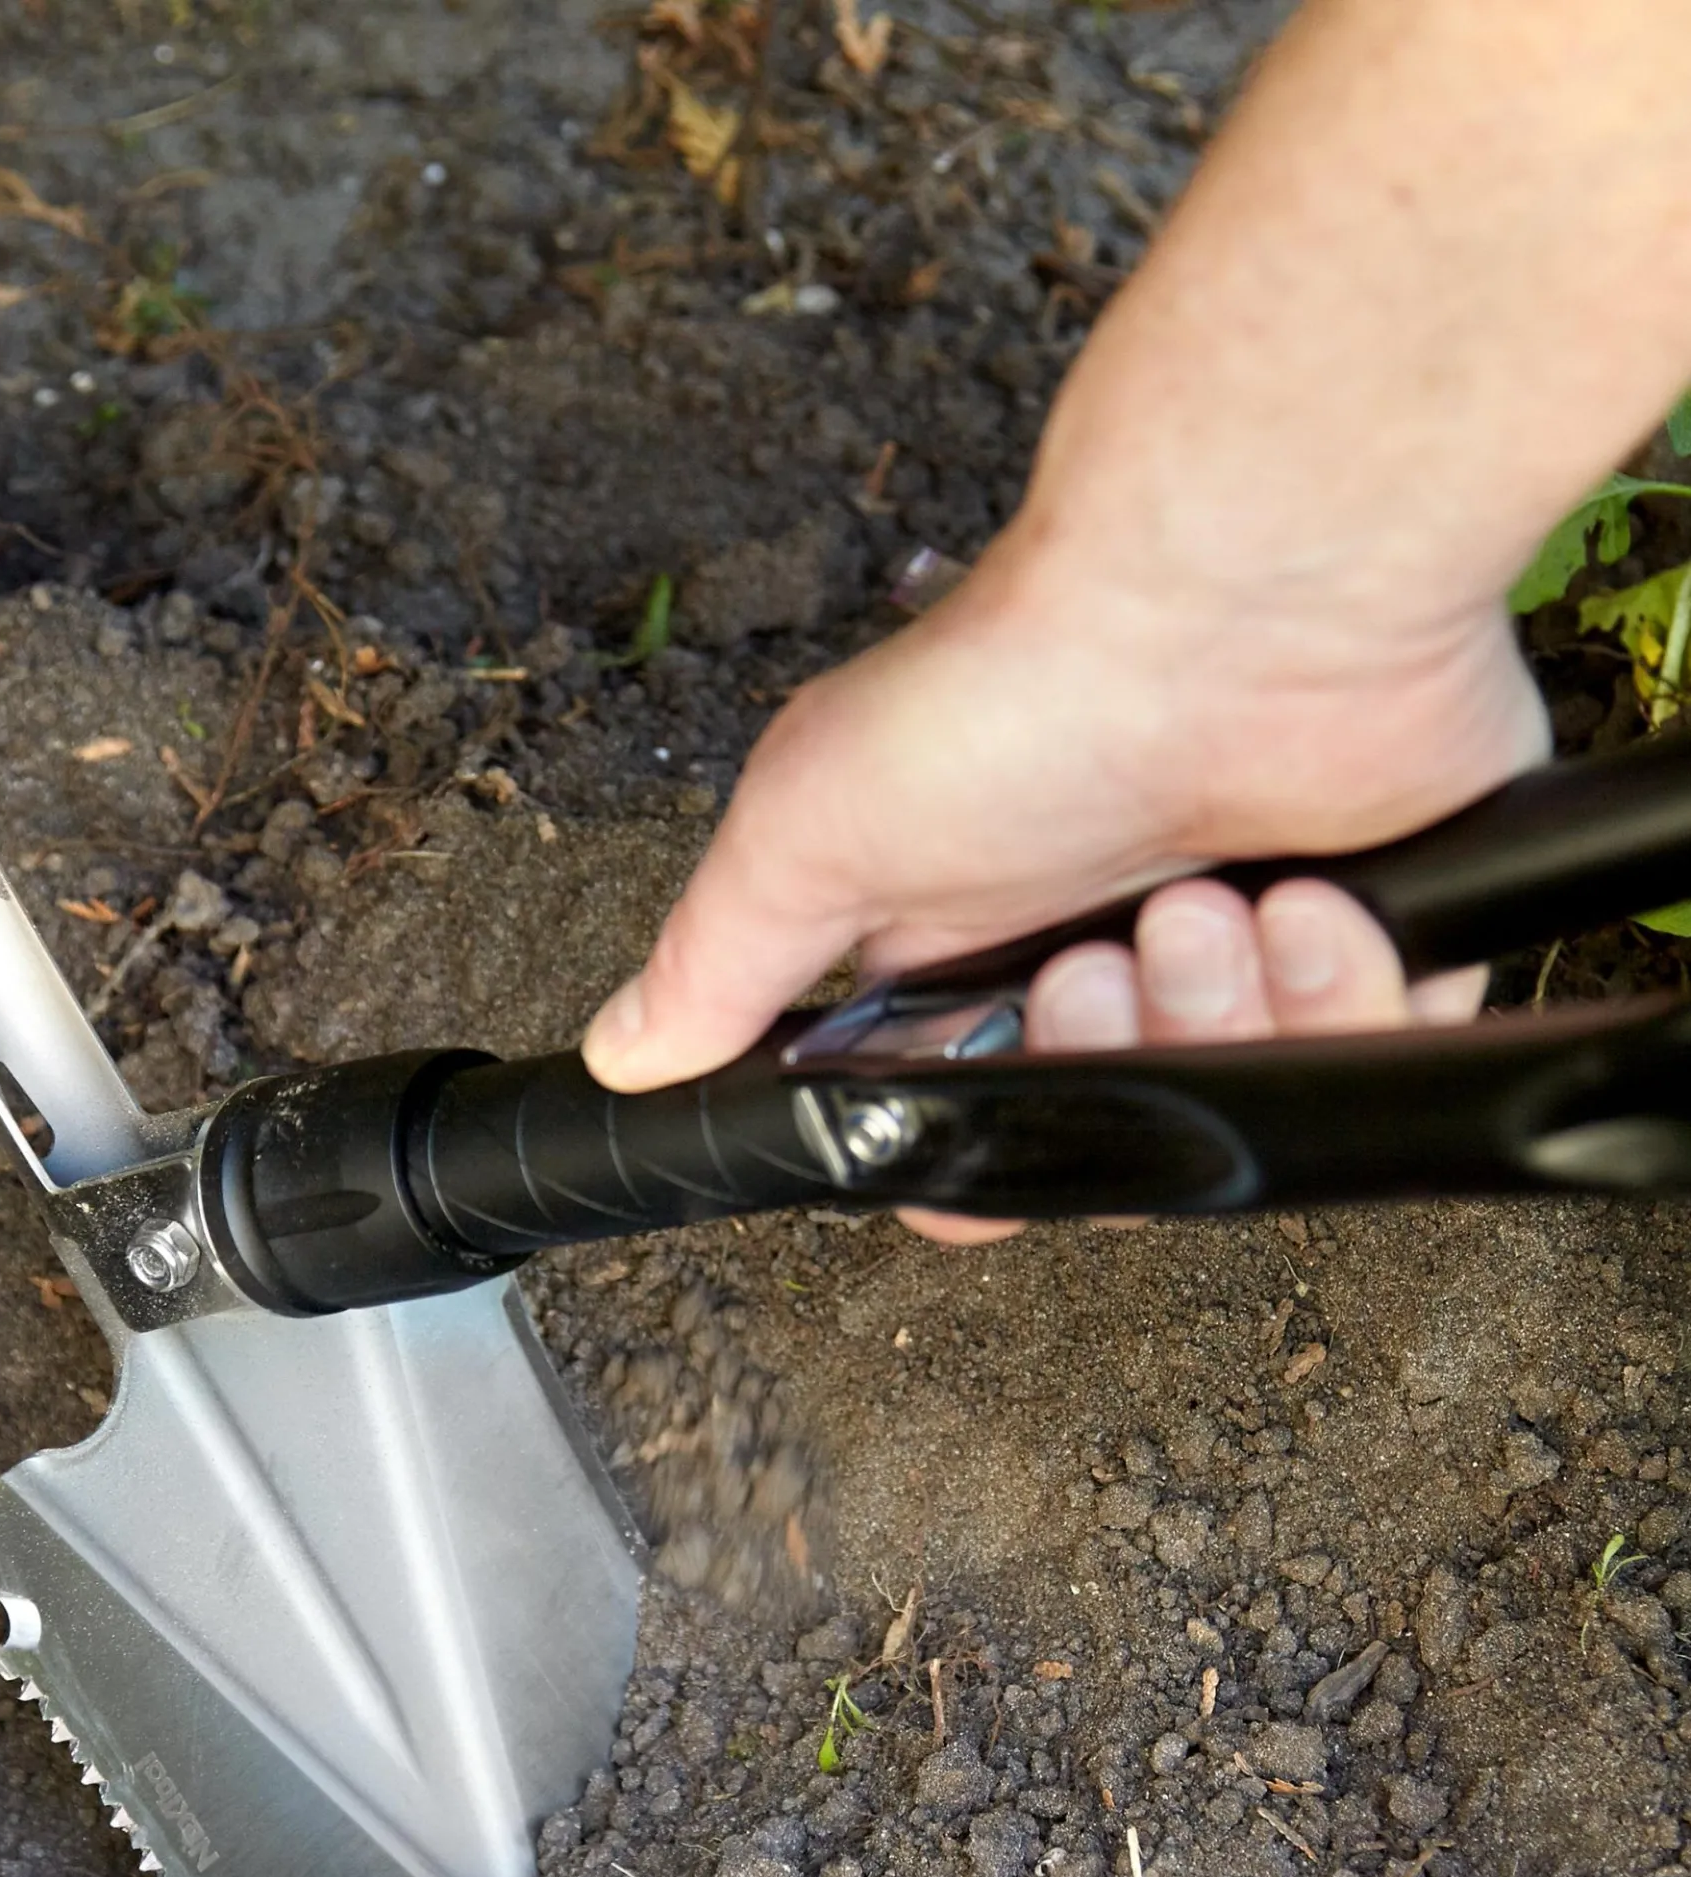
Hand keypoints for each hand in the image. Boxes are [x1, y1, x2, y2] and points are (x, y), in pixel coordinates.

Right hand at [580, 517, 1546, 1236]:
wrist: (1235, 593)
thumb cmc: (1020, 692)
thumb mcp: (810, 833)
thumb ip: (716, 965)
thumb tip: (623, 1057)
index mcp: (960, 952)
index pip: (958, 1120)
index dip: (971, 1161)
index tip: (973, 1145)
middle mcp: (1093, 951)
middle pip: (1107, 1128)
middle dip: (1098, 1063)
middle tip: (1087, 963)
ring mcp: (1236, 943)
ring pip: (1236, 1097)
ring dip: (1210, 1015)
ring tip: (1200, 905)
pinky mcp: (1372, 928)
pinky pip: (1370, 1052)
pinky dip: (1337, 992)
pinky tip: (1300, 900)